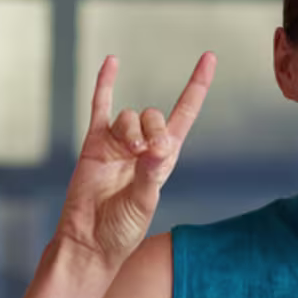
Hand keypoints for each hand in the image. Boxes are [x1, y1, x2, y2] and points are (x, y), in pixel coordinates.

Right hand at [56, 52, 215, 267]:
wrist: (88, 240)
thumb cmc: (121, 230)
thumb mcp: (143, 203)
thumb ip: (149, 175)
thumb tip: (156, 148)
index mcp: (164, 160)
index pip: (185, 114)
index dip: (197, 86)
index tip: (209, 57)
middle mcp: (143, 147)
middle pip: (154, 115)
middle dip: (154, 127)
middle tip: (147, 152)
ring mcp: (118, 144)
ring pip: (127, 115)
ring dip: (130, 128)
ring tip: (128, 152)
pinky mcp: (94, 143)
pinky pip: (99, 106)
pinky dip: (105, 84)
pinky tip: (112, 61)